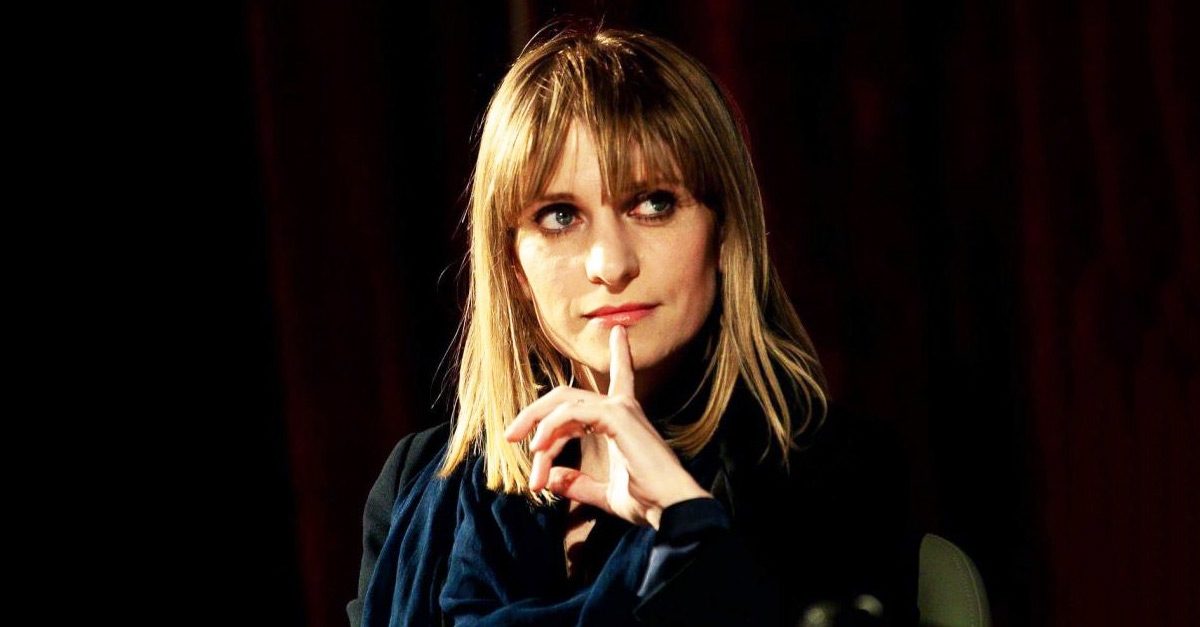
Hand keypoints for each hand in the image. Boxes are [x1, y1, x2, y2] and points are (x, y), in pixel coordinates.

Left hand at [504, 325, 712, 528]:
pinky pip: (572, 413)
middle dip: (534, 413)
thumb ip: (578, 484)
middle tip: (510, 435)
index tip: (618, 332)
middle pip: (566, 396)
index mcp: (623, 421)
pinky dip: (550, 428)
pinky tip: (539, 448)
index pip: (619, 379)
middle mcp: (623, 408)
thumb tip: (553, 478)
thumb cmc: (647, 502)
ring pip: (563, 403)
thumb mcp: (606, 494)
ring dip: (535, 424)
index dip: (619, 355)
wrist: (670, 509)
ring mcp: (621, 409)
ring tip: (522, 449)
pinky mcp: (617, 416)